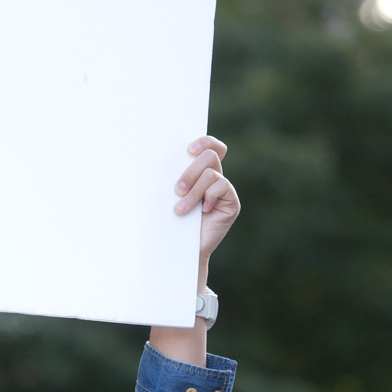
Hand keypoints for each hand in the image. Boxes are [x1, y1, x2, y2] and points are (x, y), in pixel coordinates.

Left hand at [173, 136, 238, 265]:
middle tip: (177, 189)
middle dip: (191, 171)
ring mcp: (224, 191)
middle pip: (210, 155)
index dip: (204, 141)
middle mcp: (215, 178)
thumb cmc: (169, 222)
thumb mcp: (167, 196)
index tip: (187, 151)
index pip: (210, 146)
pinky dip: (207, 197)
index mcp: (200, 172)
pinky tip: (201, 212)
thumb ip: (172, 177)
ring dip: (194, 191)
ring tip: (181, 209)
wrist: (180, 250)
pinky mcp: (232, 203)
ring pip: (212, 173)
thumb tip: (160, 154)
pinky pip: (222, 187)